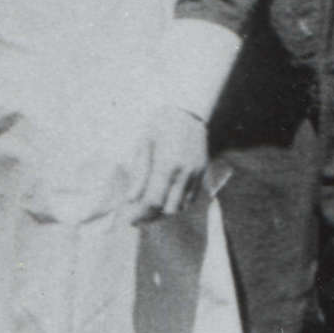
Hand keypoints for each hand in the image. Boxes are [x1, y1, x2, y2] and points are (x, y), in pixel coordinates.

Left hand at [124, 103, 210, 225]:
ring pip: (181, 206)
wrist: (187, 112)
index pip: (153, 201)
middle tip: (137, 216)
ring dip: (165, 211)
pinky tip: (165, 199)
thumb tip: (131, 199)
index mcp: (167, 165)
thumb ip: (139, 174)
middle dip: (152, 216)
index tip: (130, 220)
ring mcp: (196, 174)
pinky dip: (178, 203)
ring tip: (150, 209)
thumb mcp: (143, 145)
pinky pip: (191, 198)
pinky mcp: (203, 173)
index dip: (141, 214)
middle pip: (168, 209)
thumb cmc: (159, 126)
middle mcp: (184, 173)